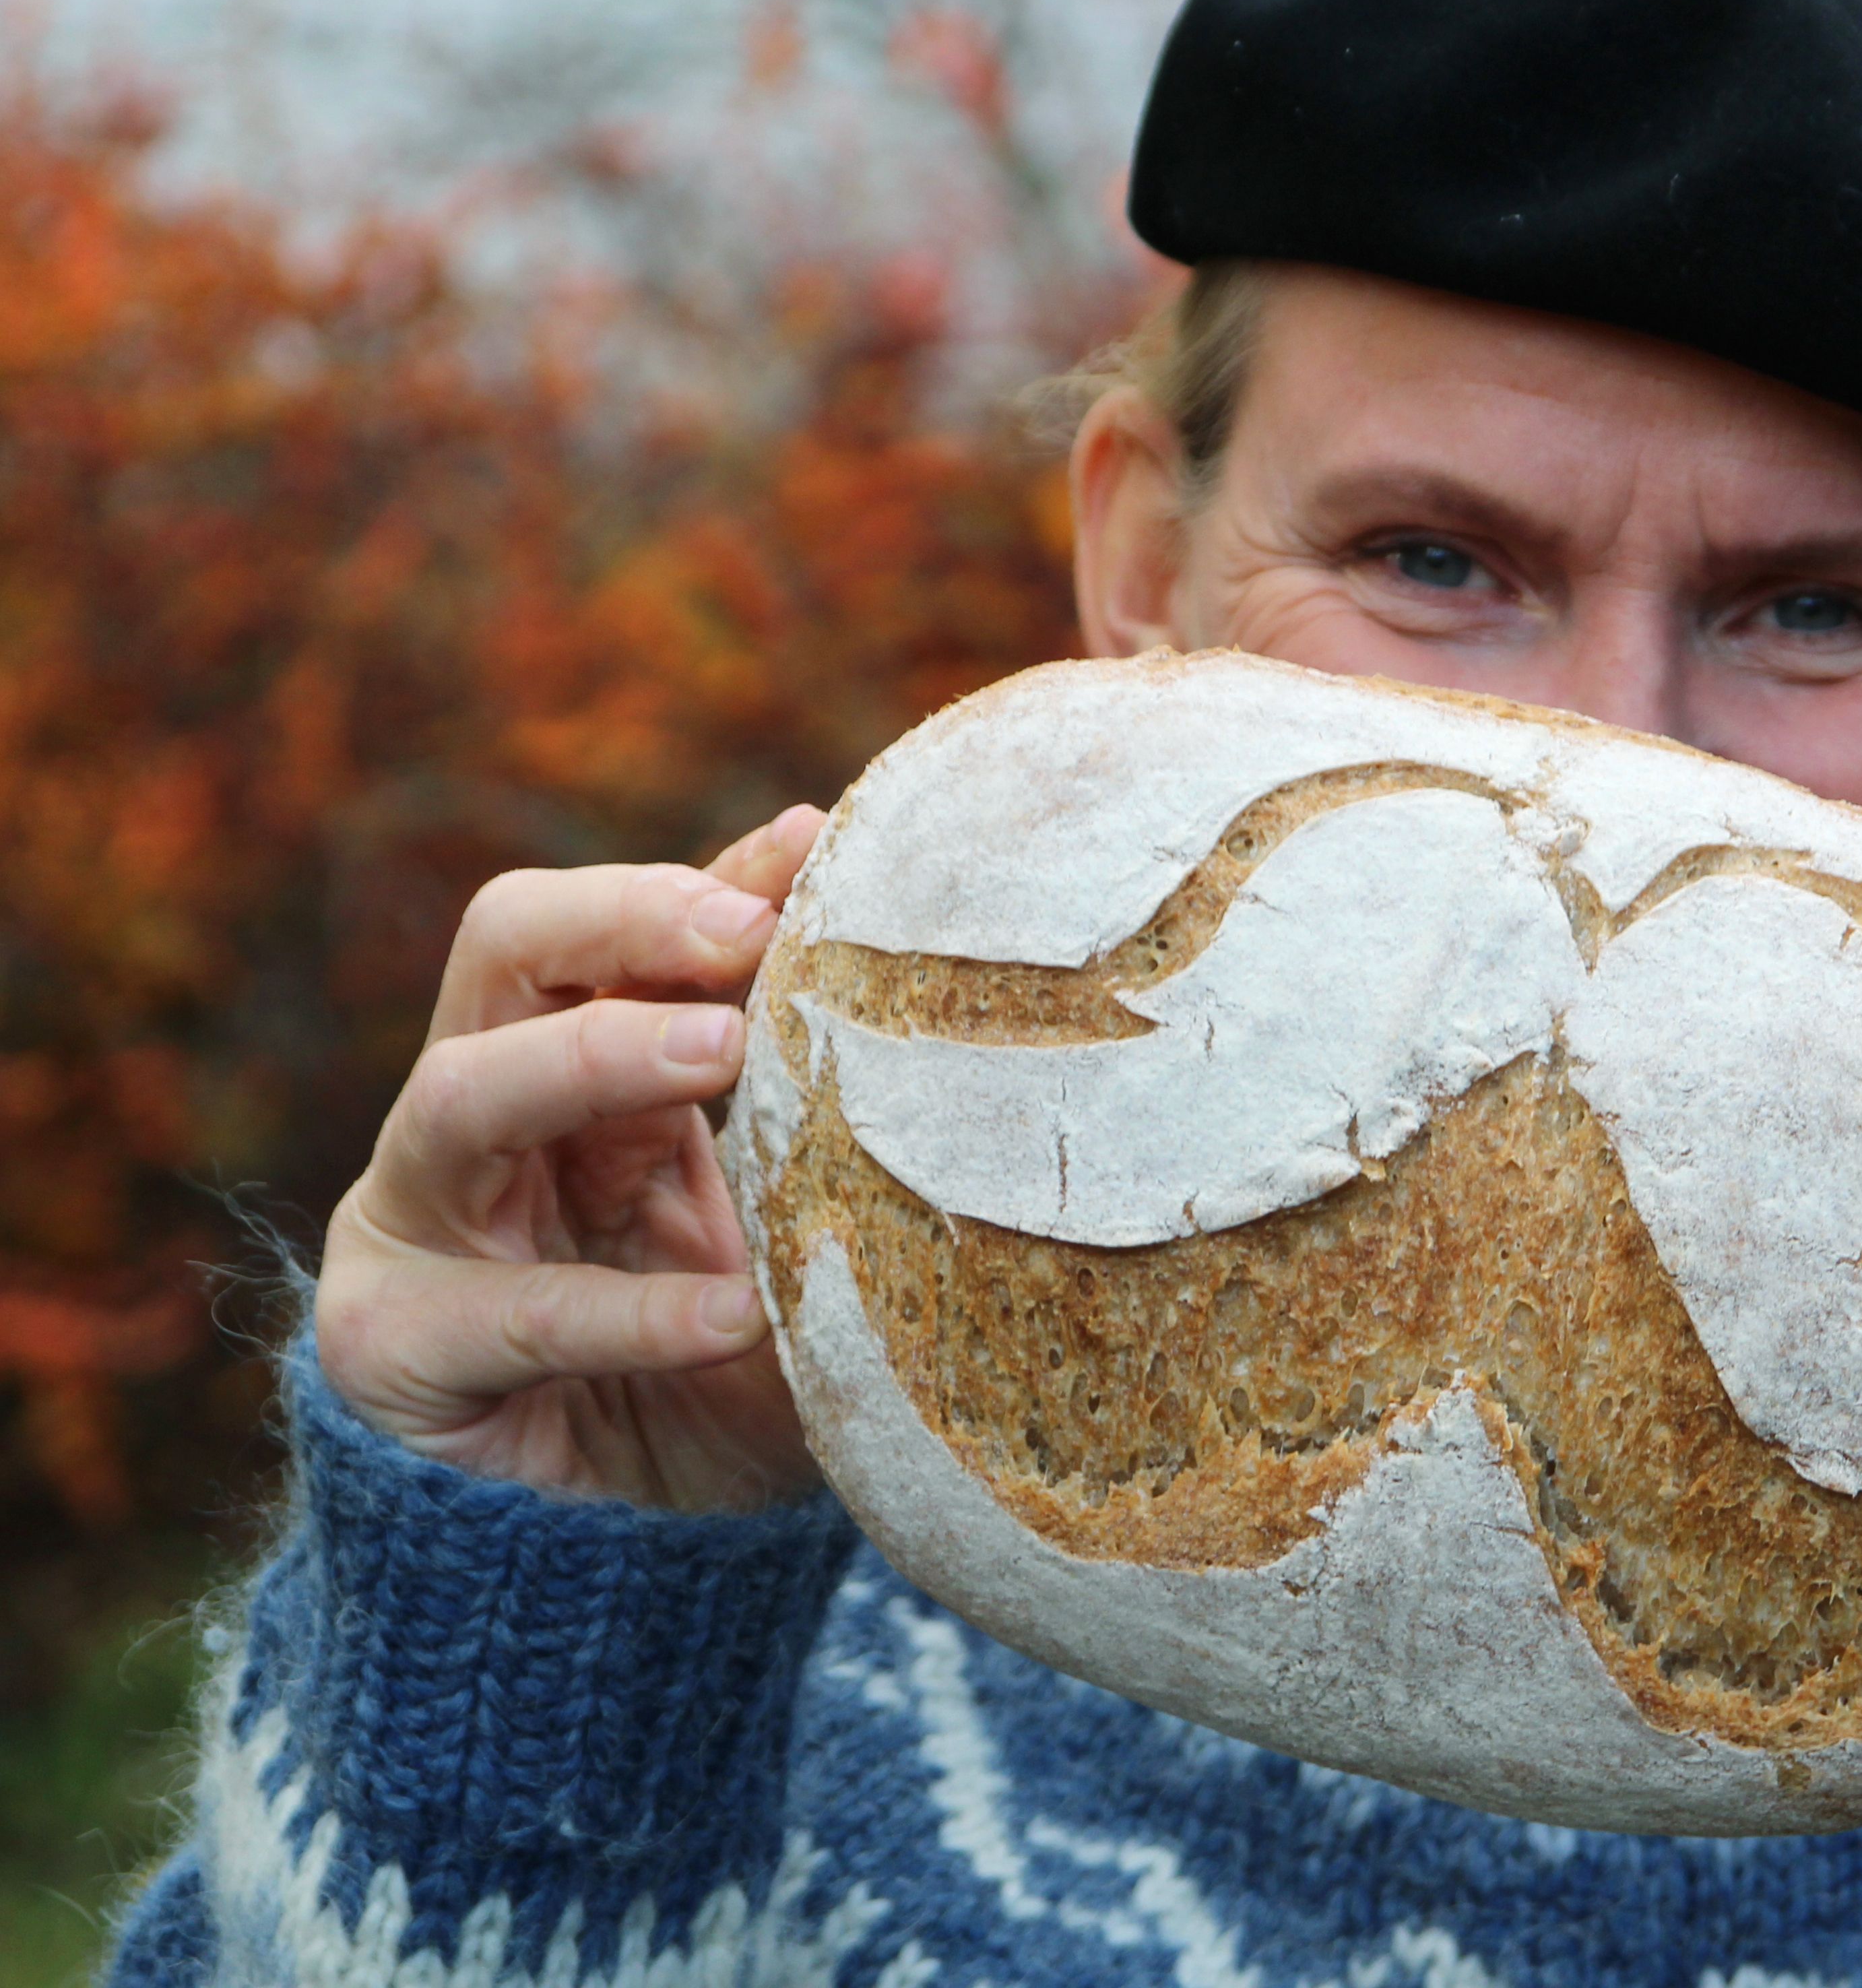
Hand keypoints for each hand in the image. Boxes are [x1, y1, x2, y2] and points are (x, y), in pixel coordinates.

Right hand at [314, 808, 829, 1511]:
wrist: (625, 1570)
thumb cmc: (723, 1379)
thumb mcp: (782, 1227)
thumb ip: (809, 1118)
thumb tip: (912, 1002)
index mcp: (578, 1071)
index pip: (612, 928)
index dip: (706, 880)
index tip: (820, 848)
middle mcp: (482, 1121)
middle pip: (506, 948)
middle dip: (626, 918)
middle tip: (749, 931)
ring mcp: (417, 1226)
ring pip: (465, 1094)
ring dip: (598, 1055)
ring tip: (724, 1049)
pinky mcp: (391, 1347)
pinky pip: (511, 1313)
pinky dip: (630, 1310)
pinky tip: (733, 1316)